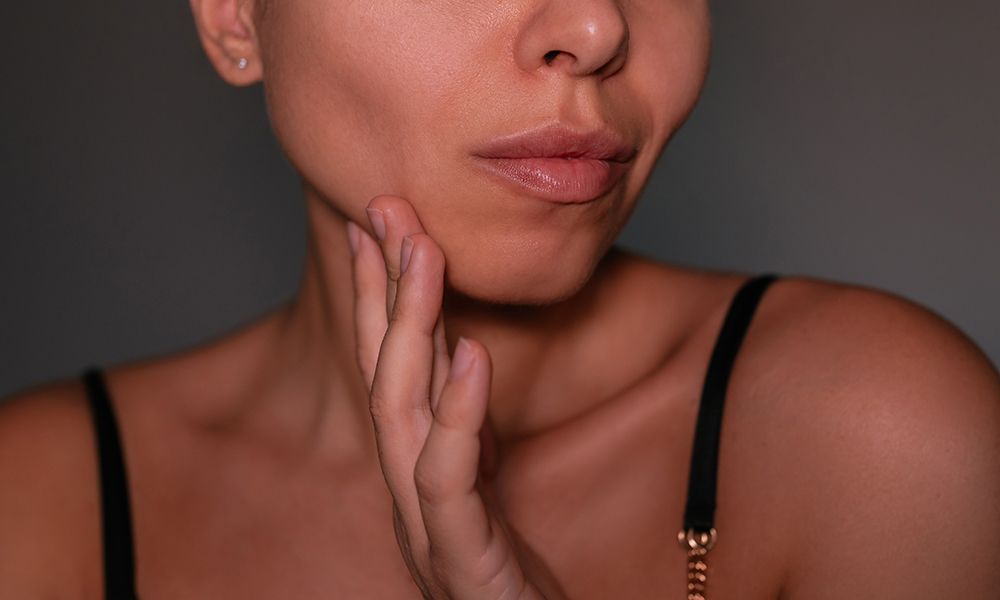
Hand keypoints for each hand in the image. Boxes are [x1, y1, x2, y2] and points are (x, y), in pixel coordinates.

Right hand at [347, 195, 544, 599]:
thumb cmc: (512, 581)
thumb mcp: (490, 489)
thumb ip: (468, 433)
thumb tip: (458, 358)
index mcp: (417, 473)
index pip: (391, 372)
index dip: (379, 297)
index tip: (376, 226)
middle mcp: (409, 496)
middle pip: (385, 377)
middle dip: (383, 289)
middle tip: (385, 208)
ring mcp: (429, 530)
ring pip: (401, 416)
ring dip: (408, 329)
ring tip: (421, 252)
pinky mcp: (465, 565)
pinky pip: (448, 482)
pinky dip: (456, 415)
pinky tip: (470, 354)